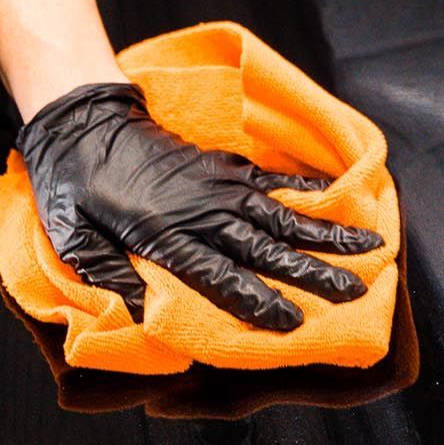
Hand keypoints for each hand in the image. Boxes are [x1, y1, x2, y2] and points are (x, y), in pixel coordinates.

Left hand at [17, 83, 384, 330]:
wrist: (83, 122)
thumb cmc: (74, 188)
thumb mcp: (75, 240)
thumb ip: (112, 275)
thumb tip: (148, 314)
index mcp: (164, 235)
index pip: (220, 276)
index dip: (258, 301)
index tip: (293, 322)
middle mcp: (202, 212)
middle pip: (265, 248)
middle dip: (312, 272)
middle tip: (354, 291)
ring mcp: (218, 185)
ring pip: (281, 215)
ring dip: (326, 234)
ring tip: (368, 248)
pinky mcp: (225, 167)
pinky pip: (273, 182)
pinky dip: (308, 192)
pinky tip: (337, 201)